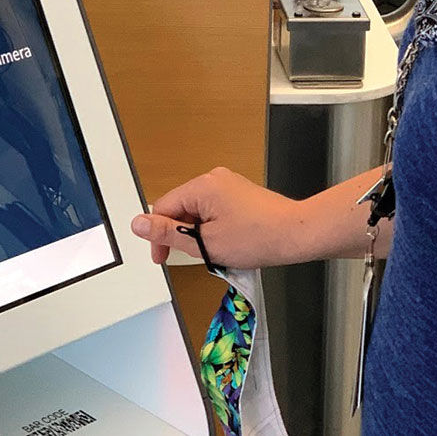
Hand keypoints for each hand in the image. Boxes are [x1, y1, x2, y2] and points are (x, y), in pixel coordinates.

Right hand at [130, 167, 303, 268]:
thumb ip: (168, 233)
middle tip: (195, 257)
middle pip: (181, 208)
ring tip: (216, 252)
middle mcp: (214, 179)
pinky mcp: (240, 193)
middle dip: (183, 235)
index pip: (164, 208)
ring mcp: (229, 184)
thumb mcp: (205, 242)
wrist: (298, 234)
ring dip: (199, 234)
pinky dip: (214, 228)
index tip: (163, 258)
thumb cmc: (258, 238)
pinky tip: (227, 244)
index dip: (159, 236)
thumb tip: (138, 224)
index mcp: (201, 186)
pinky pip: (214, 210)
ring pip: (198, 212)